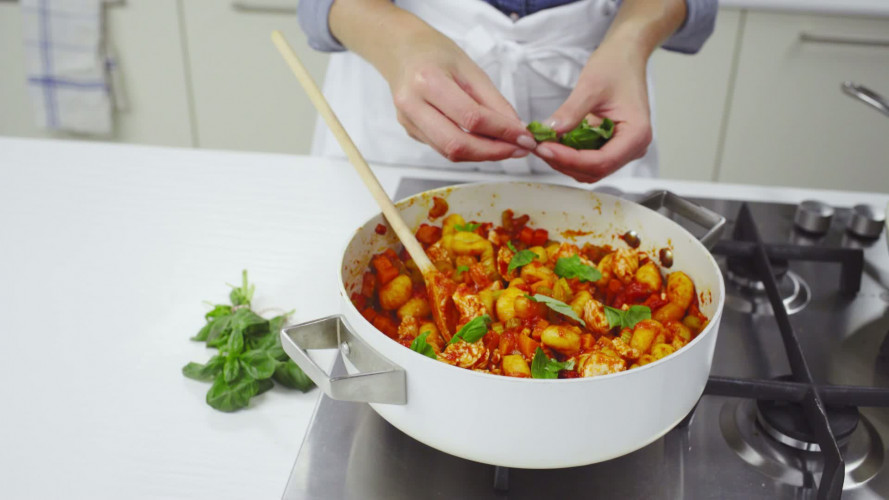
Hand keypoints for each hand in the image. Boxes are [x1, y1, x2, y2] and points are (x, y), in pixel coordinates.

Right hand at [380, 26, 537, 161]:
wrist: (402, 51)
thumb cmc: (436, 54)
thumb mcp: (470, 69)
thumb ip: (494, 101)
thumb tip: (517, 129)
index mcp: (427, 81)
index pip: (471, 118)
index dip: (502, 132)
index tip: (525, 138)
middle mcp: (412, 105)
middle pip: (457, 144)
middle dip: (493, 152)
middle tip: (518, 150)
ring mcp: (408, 122)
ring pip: (449, 152)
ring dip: (482, 155)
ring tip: (506, 147)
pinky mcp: (410, 131)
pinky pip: (443, 149)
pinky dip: (468, 150)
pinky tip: (484, 143)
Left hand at [533, 42, 652, 182]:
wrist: (625, 57)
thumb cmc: (616, 66)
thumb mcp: (590, 86)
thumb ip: (571, 112)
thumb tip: (550, 132)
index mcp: (637, 135)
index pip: (601, 162)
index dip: (570, 159)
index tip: (545, 149)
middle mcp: (633, 147)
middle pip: (595, 170)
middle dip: (564, 161)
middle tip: (539, 147)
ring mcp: (622, 149)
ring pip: (589, 169)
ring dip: (564, 161)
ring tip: (543, 144)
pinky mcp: (611, 145)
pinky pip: (588, 159)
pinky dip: (569, 154)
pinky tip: (553, 142)